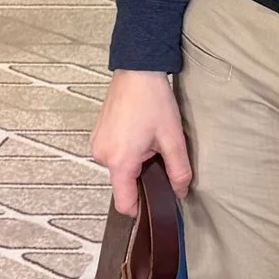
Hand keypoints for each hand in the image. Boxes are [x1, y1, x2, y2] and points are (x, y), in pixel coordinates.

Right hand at [91, 68, 191, 208]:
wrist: (137, 70)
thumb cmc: (152, 100)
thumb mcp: (173, 138)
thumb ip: (179, 171)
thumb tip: (180, 192)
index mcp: (120, 161)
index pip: (125, 203)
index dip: (142, 208)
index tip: (156, 201)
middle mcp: (102, 155)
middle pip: (123, 184)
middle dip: (142, 176)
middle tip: (158, 154)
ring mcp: (97, 144)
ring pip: (118, 168)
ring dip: (134, 162)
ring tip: (148, 139)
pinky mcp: (97, 134)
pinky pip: (112, 154)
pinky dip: (126, 151)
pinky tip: (138, 133)